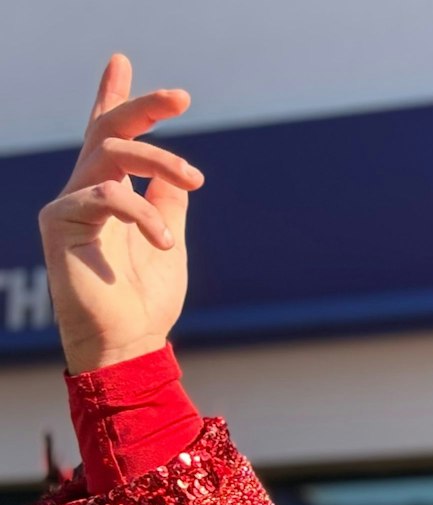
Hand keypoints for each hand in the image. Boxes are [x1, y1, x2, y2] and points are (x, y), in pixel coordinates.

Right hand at [38, 55, 204, 373]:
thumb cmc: (146, 297)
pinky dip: (143, 214)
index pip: (110, 135)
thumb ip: (167, 201)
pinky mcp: (61, 222)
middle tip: (181, 95)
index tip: (121, 60)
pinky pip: (105, 196)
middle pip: (107, 129)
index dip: (115, 97)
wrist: (129, 341)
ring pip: (111, 153)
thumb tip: (179, 173)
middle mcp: (85, 189)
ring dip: (160, 159)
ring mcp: (69, 203)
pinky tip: (164, 242)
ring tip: (196, 179)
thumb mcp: (167, 237)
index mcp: (111, 190)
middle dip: (141, 106)